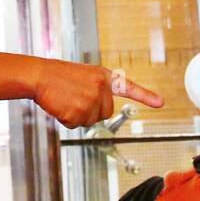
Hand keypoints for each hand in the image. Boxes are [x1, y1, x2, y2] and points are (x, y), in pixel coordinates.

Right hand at [33, 60, 162, 128]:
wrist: (39, 75)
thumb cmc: (58, 75)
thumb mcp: (84, 75)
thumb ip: (98, 89)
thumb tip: (102, 111)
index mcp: (104, 76)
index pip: (129, 88)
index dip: (146, 96)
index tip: (160, 103)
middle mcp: (101, 88)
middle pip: (105, 113)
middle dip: (91, 110)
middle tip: (74, 97)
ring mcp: (90, 101)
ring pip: (91, 121)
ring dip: (77, 115)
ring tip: (66, 98)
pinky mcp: (78, 113)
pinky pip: (76, 125)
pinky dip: (66, 119)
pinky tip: (60, 105)